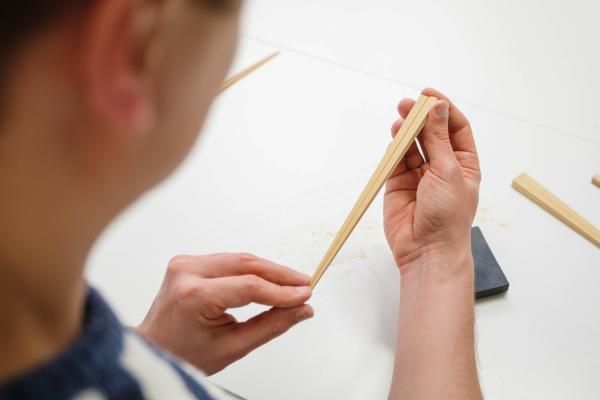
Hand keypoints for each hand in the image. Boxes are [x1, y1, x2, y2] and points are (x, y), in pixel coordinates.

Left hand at [137, 253, 312, 374]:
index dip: (281, 291)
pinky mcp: (188, 261)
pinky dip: (250, 268)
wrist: (154, 349)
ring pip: (239, 259)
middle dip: (279, 274)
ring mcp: (185, 263)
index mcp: (194, 296)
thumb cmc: (184, 353)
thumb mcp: (232, 347)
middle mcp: (187, 272)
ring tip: (291, 283)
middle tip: (304, 285)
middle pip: (246, 264)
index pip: (249, 286)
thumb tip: (301, 310)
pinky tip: (267, 278)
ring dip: (267, 270)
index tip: (304, 296)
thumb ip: (271, 326)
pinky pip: (228, 260)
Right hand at [384, 88, 480, 272]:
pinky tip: (394, 138)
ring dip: (406, 130)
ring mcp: (419, 176)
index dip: (443, 109)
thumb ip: (438, 139)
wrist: (427, 250)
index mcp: (463, 164)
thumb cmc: (448, 216)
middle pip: (431, 133)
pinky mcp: (398, 184)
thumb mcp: (448, 171)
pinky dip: (394, 148)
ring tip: (399, 118)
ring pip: (412, 145)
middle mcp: (442, 167)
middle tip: (408, 104)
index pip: (455, 128)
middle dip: (421, 117)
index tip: (429, 95)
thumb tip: (438, 108)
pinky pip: (396, 160)